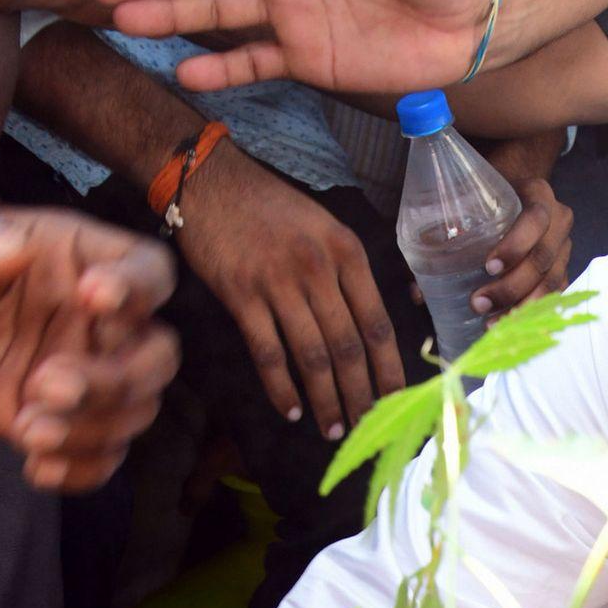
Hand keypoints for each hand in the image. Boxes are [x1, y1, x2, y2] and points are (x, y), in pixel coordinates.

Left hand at [0, 193, 176, 489]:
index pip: (149, 269)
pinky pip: (104, 454)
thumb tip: (4, 247)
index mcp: (81, 260)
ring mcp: (89, 373)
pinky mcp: (68, 422)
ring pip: (138, 410)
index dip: (137, 286)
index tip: (92, 297)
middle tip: (48, 384)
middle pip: (159, 354)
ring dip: (92, 428)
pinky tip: (35, 466)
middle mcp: (100, 320)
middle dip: (119, 379)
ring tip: (25, 428)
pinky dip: (82, 469)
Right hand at [175, 140, 403, 435]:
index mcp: (347, 253)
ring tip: (332, 427)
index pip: (379, 323)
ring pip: (312, 356)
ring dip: (324, 400)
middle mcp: (318, 269)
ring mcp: (278, 282)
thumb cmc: (270, 208)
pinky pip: (268, 353)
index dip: (390, 369)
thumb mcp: (325, 227)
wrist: (209, 180)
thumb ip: (352, 272)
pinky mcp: (240, 294)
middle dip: (360, 394)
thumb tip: (385, 320)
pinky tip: (290, 410)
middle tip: (366, 425)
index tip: (398, 400)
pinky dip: (281, 387)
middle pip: (349, 347)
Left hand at [414, 173, 572, 325]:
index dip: (515, 246)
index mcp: (538, 195)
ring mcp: (564, 247)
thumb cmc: (487, 194)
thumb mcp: (468, 199)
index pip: (535, 221)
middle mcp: (559, 221)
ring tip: (491, 323)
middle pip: (542, 259)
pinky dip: (533, 311)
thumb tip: (418, 293)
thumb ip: (443, 232)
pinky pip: (555, 294)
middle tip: (479, 303)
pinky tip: (511, 323)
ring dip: (522, 306)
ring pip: (551, 281)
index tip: (488, 266)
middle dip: (511, 287)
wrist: (518, 186)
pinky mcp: (563, 269)